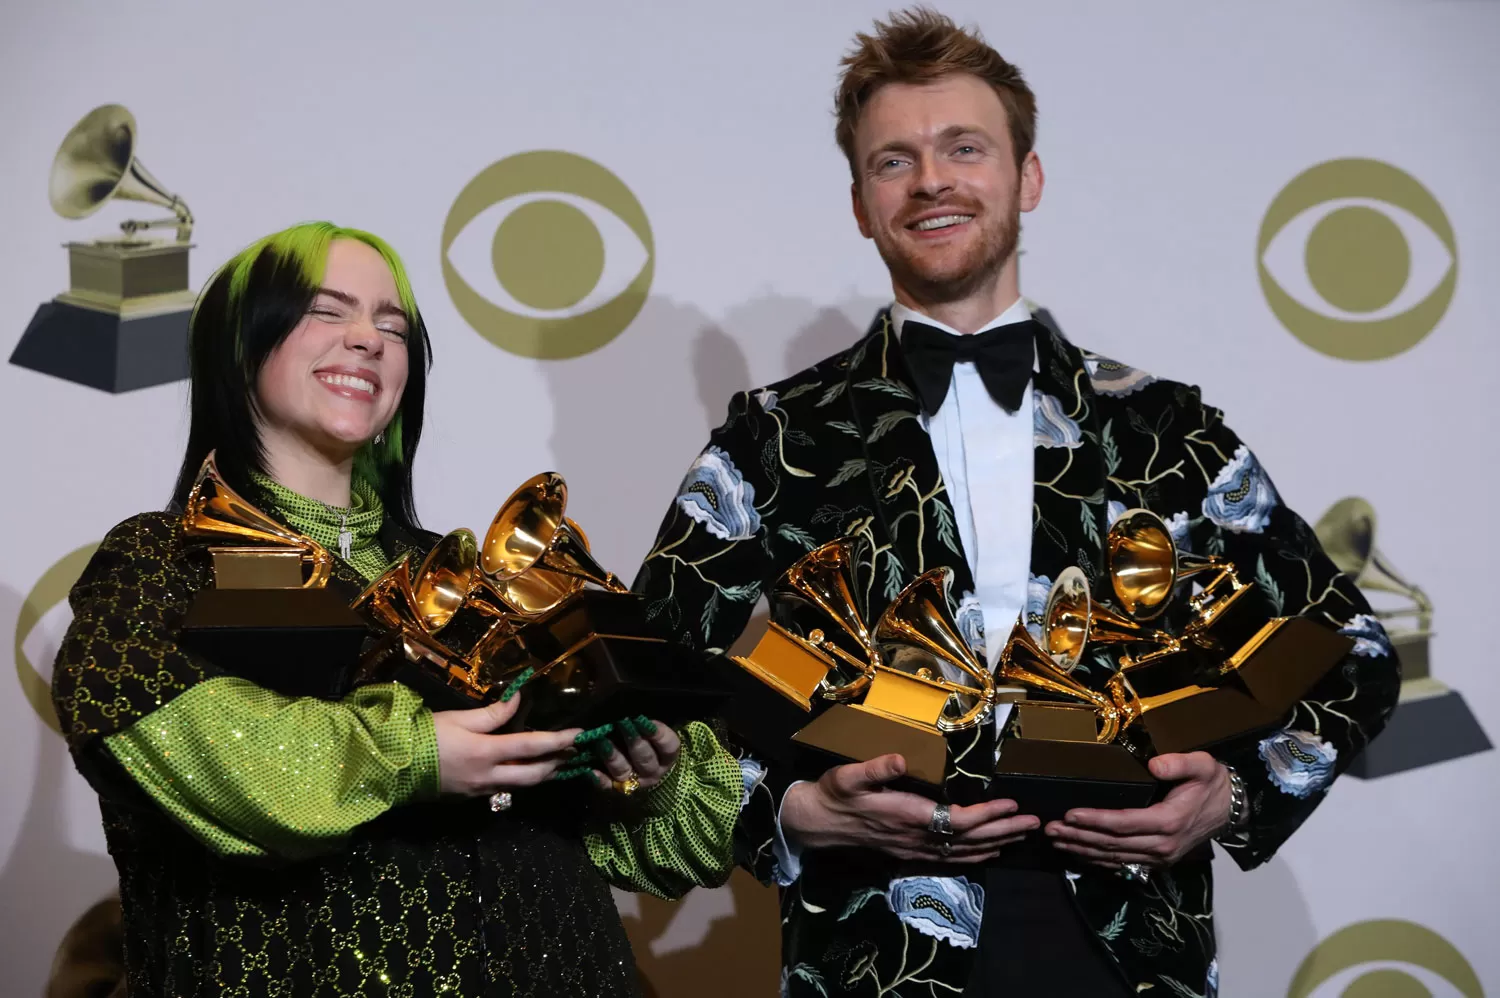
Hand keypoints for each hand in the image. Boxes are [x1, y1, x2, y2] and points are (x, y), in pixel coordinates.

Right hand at [432, 693, 581, 796]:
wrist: (393, 768)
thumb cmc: (424, 737)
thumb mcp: (459, 718)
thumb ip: (493, 713)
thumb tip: (519, 699)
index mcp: (486, 753)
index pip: (533, 747)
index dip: (559, 740)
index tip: (581, 734)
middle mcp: (489, 777)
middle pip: (535, 774)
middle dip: (559, 763)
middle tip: (578, 751)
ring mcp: (481, 791)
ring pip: (523, 785)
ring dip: (544, 773)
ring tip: (561, 761)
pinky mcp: (472, 797)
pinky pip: (506, 789)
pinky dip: (523, 779)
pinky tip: (529, 769)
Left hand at [589, 719, 680, 790]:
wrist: (644, 772)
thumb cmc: (648, 743)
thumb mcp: (652, 733)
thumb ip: (646, 723)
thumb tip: (633, 705)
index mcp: (666, 757)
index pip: (668, 746)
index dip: (659, 733)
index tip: (645, 720)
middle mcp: (653, 771)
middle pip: (645, 759)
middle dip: (634, 741)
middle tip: (622, 723)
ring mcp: (634, 782)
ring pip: (625, 771)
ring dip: (613, 757)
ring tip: (602, 743)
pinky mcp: (616, 789)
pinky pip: (608, 786)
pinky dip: (600, 779)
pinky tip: (591, 771)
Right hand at [781, 754, 1038, 863]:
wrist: (816, 823)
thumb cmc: (835, 794)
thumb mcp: (848, 775)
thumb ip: (875, 768)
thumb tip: (898, 758)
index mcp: (908, 816)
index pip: (958, 820)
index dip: (988, 815)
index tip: (1012, 804)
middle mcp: (916, 837)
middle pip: (970, 839)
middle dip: (1005, 831)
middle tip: (1036, 823)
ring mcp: (914, 849)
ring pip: (964, 852)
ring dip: (996, 844)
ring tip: (1022, 836)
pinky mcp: (910, 853)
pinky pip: (951, 859)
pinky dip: (975, 856)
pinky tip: (989, 852)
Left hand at [1045, 752, 1230, 870]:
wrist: (1233, 809)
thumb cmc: (1213, 783)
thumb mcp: (1203, 765)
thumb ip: (1180, 763)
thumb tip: (1155, 764)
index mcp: (1169, 821)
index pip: (1124, 823)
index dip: (1095, 820)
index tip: (1070, 814)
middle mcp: (1162, 845)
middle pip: (1112, 844)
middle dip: (1079, 837)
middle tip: (1050, 828)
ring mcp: (1160, 856)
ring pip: (1114, 857)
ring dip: (1082, 849)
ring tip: (1056, 840)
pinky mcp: (1158, 861)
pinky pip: (1123, 864)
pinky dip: (1098, 860)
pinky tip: (1078, 853)